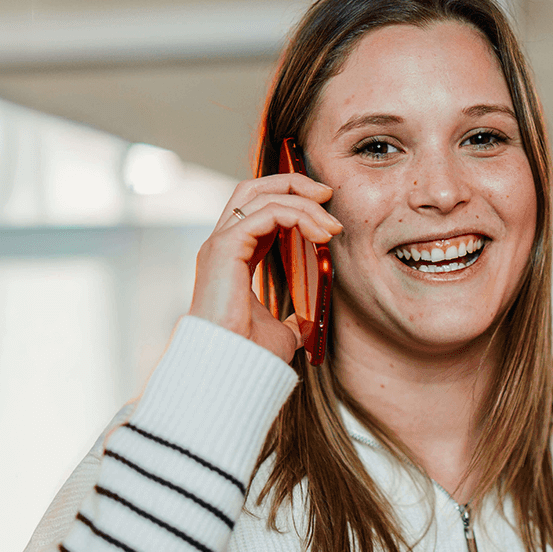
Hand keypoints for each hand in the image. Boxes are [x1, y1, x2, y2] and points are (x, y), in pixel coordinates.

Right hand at [189, 172, 341, 360]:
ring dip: (304, 202)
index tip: (327, 216)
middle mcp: (222, 244)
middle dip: (294, 183)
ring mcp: (220, 243)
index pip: (259, 209)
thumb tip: (309, 321)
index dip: (293, 202)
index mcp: (233, 257)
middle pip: (254, 187)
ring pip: (262, 194)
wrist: (231, 368)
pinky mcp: (225, 247)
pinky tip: (320, 234)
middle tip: (329, 196)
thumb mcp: (281, 331)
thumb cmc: (249, 354)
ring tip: (332, 226)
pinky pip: (267, 212)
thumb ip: (293, 318)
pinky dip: (298, 215)